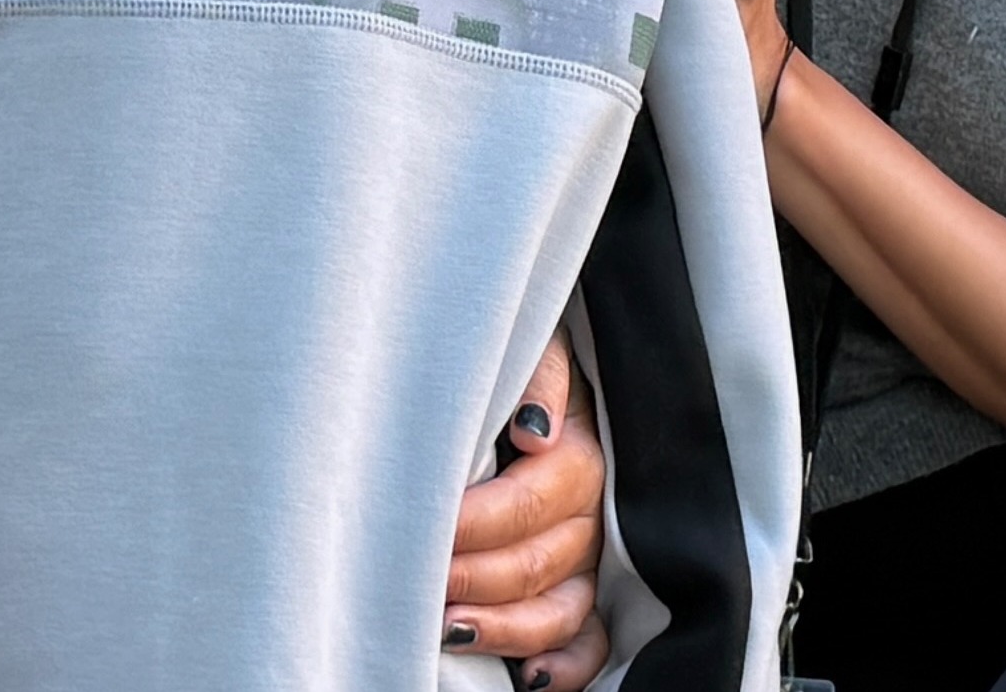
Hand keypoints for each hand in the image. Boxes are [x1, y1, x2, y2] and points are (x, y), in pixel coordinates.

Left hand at [444, 335, 611, 689]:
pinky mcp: (583, 590)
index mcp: (575, 452)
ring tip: (449, 631)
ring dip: (507, 628)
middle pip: (538, 560)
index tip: (423, 527)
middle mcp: (588, 512)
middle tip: (416, 580)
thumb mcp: (528, 347)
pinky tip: (529, 677)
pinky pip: (589, 641)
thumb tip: (534, 431)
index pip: (530, 501)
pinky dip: (566, 665)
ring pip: (561, 609)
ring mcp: (589, 558)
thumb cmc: (510, 368)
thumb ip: (536, 377)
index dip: (475, 521)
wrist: (531, 389)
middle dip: (472, 575)